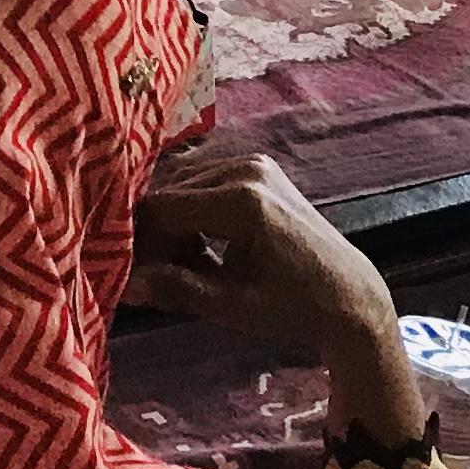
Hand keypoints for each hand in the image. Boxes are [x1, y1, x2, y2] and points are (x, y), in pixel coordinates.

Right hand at [132, 155, 427, 445]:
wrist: (347, 292)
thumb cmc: (292, 305)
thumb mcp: (231, 305)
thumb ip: (175, 289)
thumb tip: (122, 285)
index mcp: (242, 201)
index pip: (162, 208)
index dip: (137, 238)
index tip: (125, 268)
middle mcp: (247, 169)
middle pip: (170, 192)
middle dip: (154, 232)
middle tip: (152, 272)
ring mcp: (254, 163)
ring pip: (184, 185)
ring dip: (172, 221)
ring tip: (180, 263)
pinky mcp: (259, 166)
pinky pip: (206, 182)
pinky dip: (193, 210)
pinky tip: (201, 245)